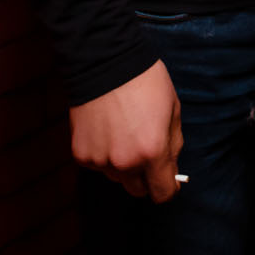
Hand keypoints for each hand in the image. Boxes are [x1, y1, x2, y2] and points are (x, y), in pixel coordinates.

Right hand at [69, 60, 184, 202]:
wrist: (104, 61)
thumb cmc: (144, 81)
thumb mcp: (173, 109)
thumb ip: (174, 144)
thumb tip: (171, 167)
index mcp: (153, 152)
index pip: (162, 194)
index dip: (168, 188)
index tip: (168, 180)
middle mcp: (125, 163)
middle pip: (138, 190)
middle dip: (145, 176)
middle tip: (145, 151)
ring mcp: (100, 160)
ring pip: (116, 177)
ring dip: (122, 165)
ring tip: (123, 133)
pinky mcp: (81, 154)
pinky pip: (97, 164)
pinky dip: (103, 154)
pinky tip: (106, 129)